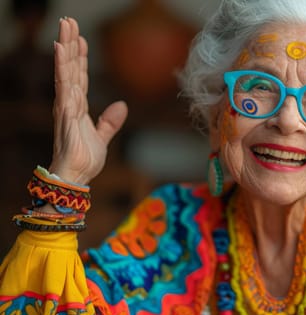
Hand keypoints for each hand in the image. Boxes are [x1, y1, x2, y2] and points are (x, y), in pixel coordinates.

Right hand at [48, 17, 126, 184]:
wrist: (77, 176)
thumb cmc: (85, 159)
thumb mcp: (103, 137)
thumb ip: (110, 122)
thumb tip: (120, 105)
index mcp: (78, 107)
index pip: (79, 76)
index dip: (80, 57)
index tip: (81, 38)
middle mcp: (69, 103)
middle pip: (70, 67)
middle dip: (69, 44)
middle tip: (69, 21)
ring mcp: (66, 107)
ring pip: (66, 71)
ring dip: (65, 48)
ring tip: (64, 27)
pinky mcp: (66, 114)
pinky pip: (65, 86)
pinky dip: (63, 68)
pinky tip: (60, 51)